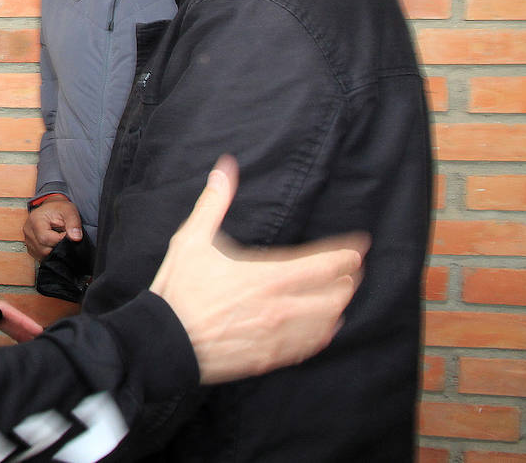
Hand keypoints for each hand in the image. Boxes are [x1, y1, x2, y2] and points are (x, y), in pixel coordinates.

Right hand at [22, 195, 82, 260]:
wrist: (52, 209)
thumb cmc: (59, 209)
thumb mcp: (69, 211)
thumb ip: (73, 223)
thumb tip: (76, 238)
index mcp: (35, 220)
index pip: (46, 239)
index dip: (60, 240)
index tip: (67, 233)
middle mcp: (28, 231)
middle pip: (44, 249)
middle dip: (57, 246)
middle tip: (63, 236)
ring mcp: (27, 240)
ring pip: (42, 255)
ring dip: (54, 250)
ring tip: (58, 238)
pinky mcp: (30, 247)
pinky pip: (40, 256)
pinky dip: (49, 253)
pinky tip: (53, 243)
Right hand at [150, 155, 367, 385]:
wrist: (166, 341)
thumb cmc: (178, 290)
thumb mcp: (192, 239)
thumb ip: (214, 203)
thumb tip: (225, 168)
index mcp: (268, 276)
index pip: (324, 264)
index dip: (347, 253)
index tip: (360, 245)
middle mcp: (281, 307)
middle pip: (335, 294)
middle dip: (348, 279)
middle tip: (354, 269)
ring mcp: (277, 335)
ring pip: (327, 321)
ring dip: (339, 305)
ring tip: (344, 294)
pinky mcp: (270, 357)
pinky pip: (309, 346)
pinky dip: (324, 334)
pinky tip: (327, 328)